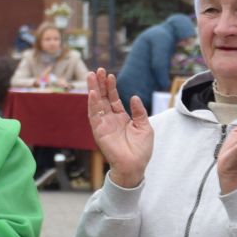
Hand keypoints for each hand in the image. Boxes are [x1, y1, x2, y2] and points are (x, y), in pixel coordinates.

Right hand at [85, 68, 151, 187]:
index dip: (111, 87)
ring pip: (96, 103)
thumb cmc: (141, 149)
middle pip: (103, 98)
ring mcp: (103, 124)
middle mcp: (110, 119)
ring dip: (93, 90)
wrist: (135, 166)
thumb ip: (139, 112)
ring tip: (91, 76)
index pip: (113, 98)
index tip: (110, 74)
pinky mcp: (99, 131)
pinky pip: (94, 116)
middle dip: (100, 84)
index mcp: (121, 117)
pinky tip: (93, 93)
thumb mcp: (144, 127)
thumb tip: (133, 96)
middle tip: (97, 70)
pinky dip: (92, 104)